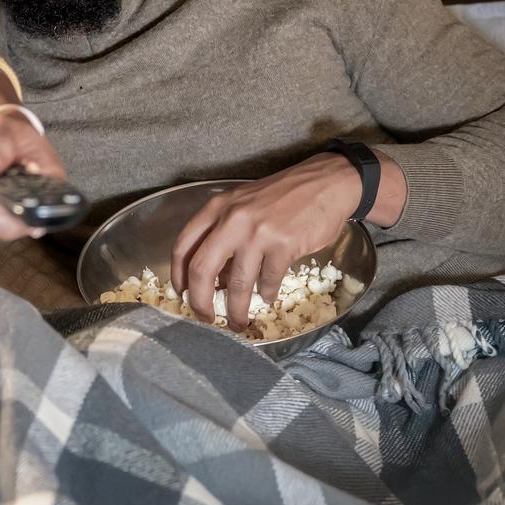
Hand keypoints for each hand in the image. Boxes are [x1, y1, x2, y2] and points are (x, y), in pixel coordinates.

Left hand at [169, 154, 361, 330]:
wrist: (325, 183)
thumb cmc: (282, 196)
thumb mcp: (243, 204)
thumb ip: (223, 233)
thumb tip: (214, 277)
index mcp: (217, 208)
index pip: (183, 247)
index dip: (178, 277)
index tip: (182, 295)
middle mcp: (232, 220)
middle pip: (202, 270)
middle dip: (200, 302)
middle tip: (205, 319)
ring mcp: (258, 233)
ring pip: (237, 284)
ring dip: (236, 310)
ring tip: (238, 322)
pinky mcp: (284, 245)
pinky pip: (268, 281)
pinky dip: (267, 294)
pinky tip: (268, 297)